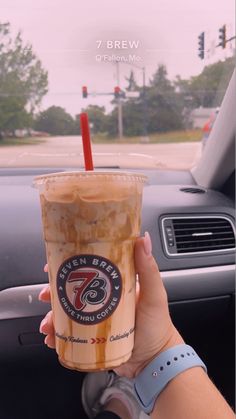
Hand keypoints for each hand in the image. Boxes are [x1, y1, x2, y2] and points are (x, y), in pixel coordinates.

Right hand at [39, 233, 183, 376]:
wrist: (154, 361)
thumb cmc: (158, 326)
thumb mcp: (154, 295)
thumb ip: (149, 270)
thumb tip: (143, 239)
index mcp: (115, 283)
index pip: (89, 268)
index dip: (69, 265)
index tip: (55, 265)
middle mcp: (102, 299)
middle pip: (71, 290)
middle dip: (54, 292)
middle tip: (46, 296)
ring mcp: (95, 318)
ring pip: (66, 313)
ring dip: (52, 316)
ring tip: (48, 325)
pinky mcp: (91, 337)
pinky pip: (69, 335)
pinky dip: (57, 336)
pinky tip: (53, 339)